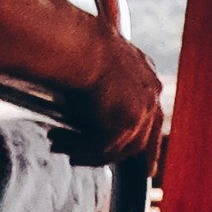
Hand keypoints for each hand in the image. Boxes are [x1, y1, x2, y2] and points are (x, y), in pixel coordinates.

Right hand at [68, 0, 166, 161]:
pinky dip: (78, 149)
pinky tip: (59, 144)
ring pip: (117, 148)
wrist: (79, 44)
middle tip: (80, 160)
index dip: (147, 143)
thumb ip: (102, 83)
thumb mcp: (98, 63)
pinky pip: (101, 148)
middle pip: (140, 140)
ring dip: (85, 152)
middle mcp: (150, 93)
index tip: (146, 167)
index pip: (152, 117)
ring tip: (60, 147)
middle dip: (113, 157)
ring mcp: (142, 109)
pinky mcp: (126, 123)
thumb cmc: (79, 45)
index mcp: (146, 76)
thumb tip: (87, 100)